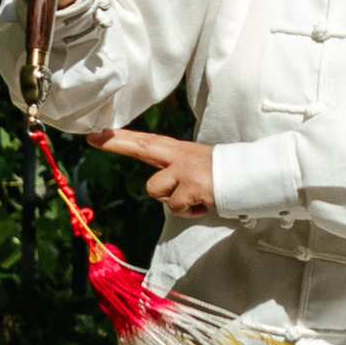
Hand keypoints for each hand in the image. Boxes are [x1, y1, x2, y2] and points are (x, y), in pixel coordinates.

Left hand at [92, 129, 217, 216]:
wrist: (252, 177)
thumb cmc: (226, 176)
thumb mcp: (198, 168)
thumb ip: (176, 174)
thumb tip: (161, 191)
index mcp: (180, 152)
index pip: (147, 142)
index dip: (121, 138)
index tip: (97, 132)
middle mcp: (180, 156)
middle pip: (142, 146)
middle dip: (116, 142)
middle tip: (93, 137)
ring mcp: (185, 169)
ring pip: (156, 190)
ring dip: (172, 199)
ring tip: (193, 197)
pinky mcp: (191, 185)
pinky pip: (177, 206)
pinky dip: (190, 211)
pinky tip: (204, 204)